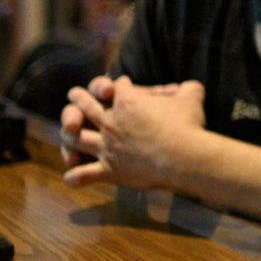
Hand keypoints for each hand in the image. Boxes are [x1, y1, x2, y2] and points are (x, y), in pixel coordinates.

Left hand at [61, 77, 207, 191]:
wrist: (184, 156)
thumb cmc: (188, 125)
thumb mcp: (192, 97)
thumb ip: (189, 88)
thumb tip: (192, 85)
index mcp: (128, 101)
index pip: (117, 86)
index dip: (119, 84)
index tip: (121, 85)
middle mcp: (111, 122)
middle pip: (85, 106)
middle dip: (78, 98)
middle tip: (74, 94)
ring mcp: (106, 147)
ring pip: (76, 138)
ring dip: (69, 133)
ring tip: (68, 131)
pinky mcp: (109, 170)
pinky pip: (83, 174)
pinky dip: (75, 176)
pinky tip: (71, 176)